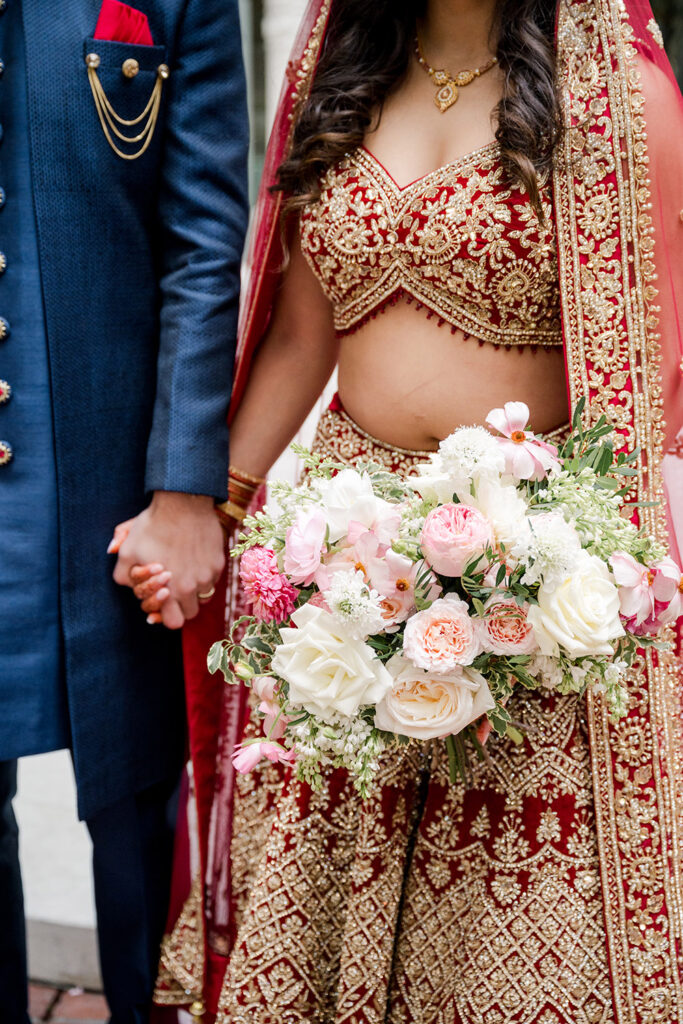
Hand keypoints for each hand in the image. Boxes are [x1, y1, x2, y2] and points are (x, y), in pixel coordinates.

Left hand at [112, 492, 225, 629]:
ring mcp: (208, 576)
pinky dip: (204, 574)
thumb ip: (122, 574)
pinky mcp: (218, 563)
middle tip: (173, 588)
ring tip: (183, 572)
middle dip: (180, 605)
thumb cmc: (153, 526)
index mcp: (170, 590)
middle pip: (190, 613)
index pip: (173, 623)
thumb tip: (128, 585)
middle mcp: (192, 587)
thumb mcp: (129, 549)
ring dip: (194, 590)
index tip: (163, 601)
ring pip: (203, 596)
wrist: (183, 502)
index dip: (166, 615)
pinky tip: (193, 558)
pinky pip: (213, 579)